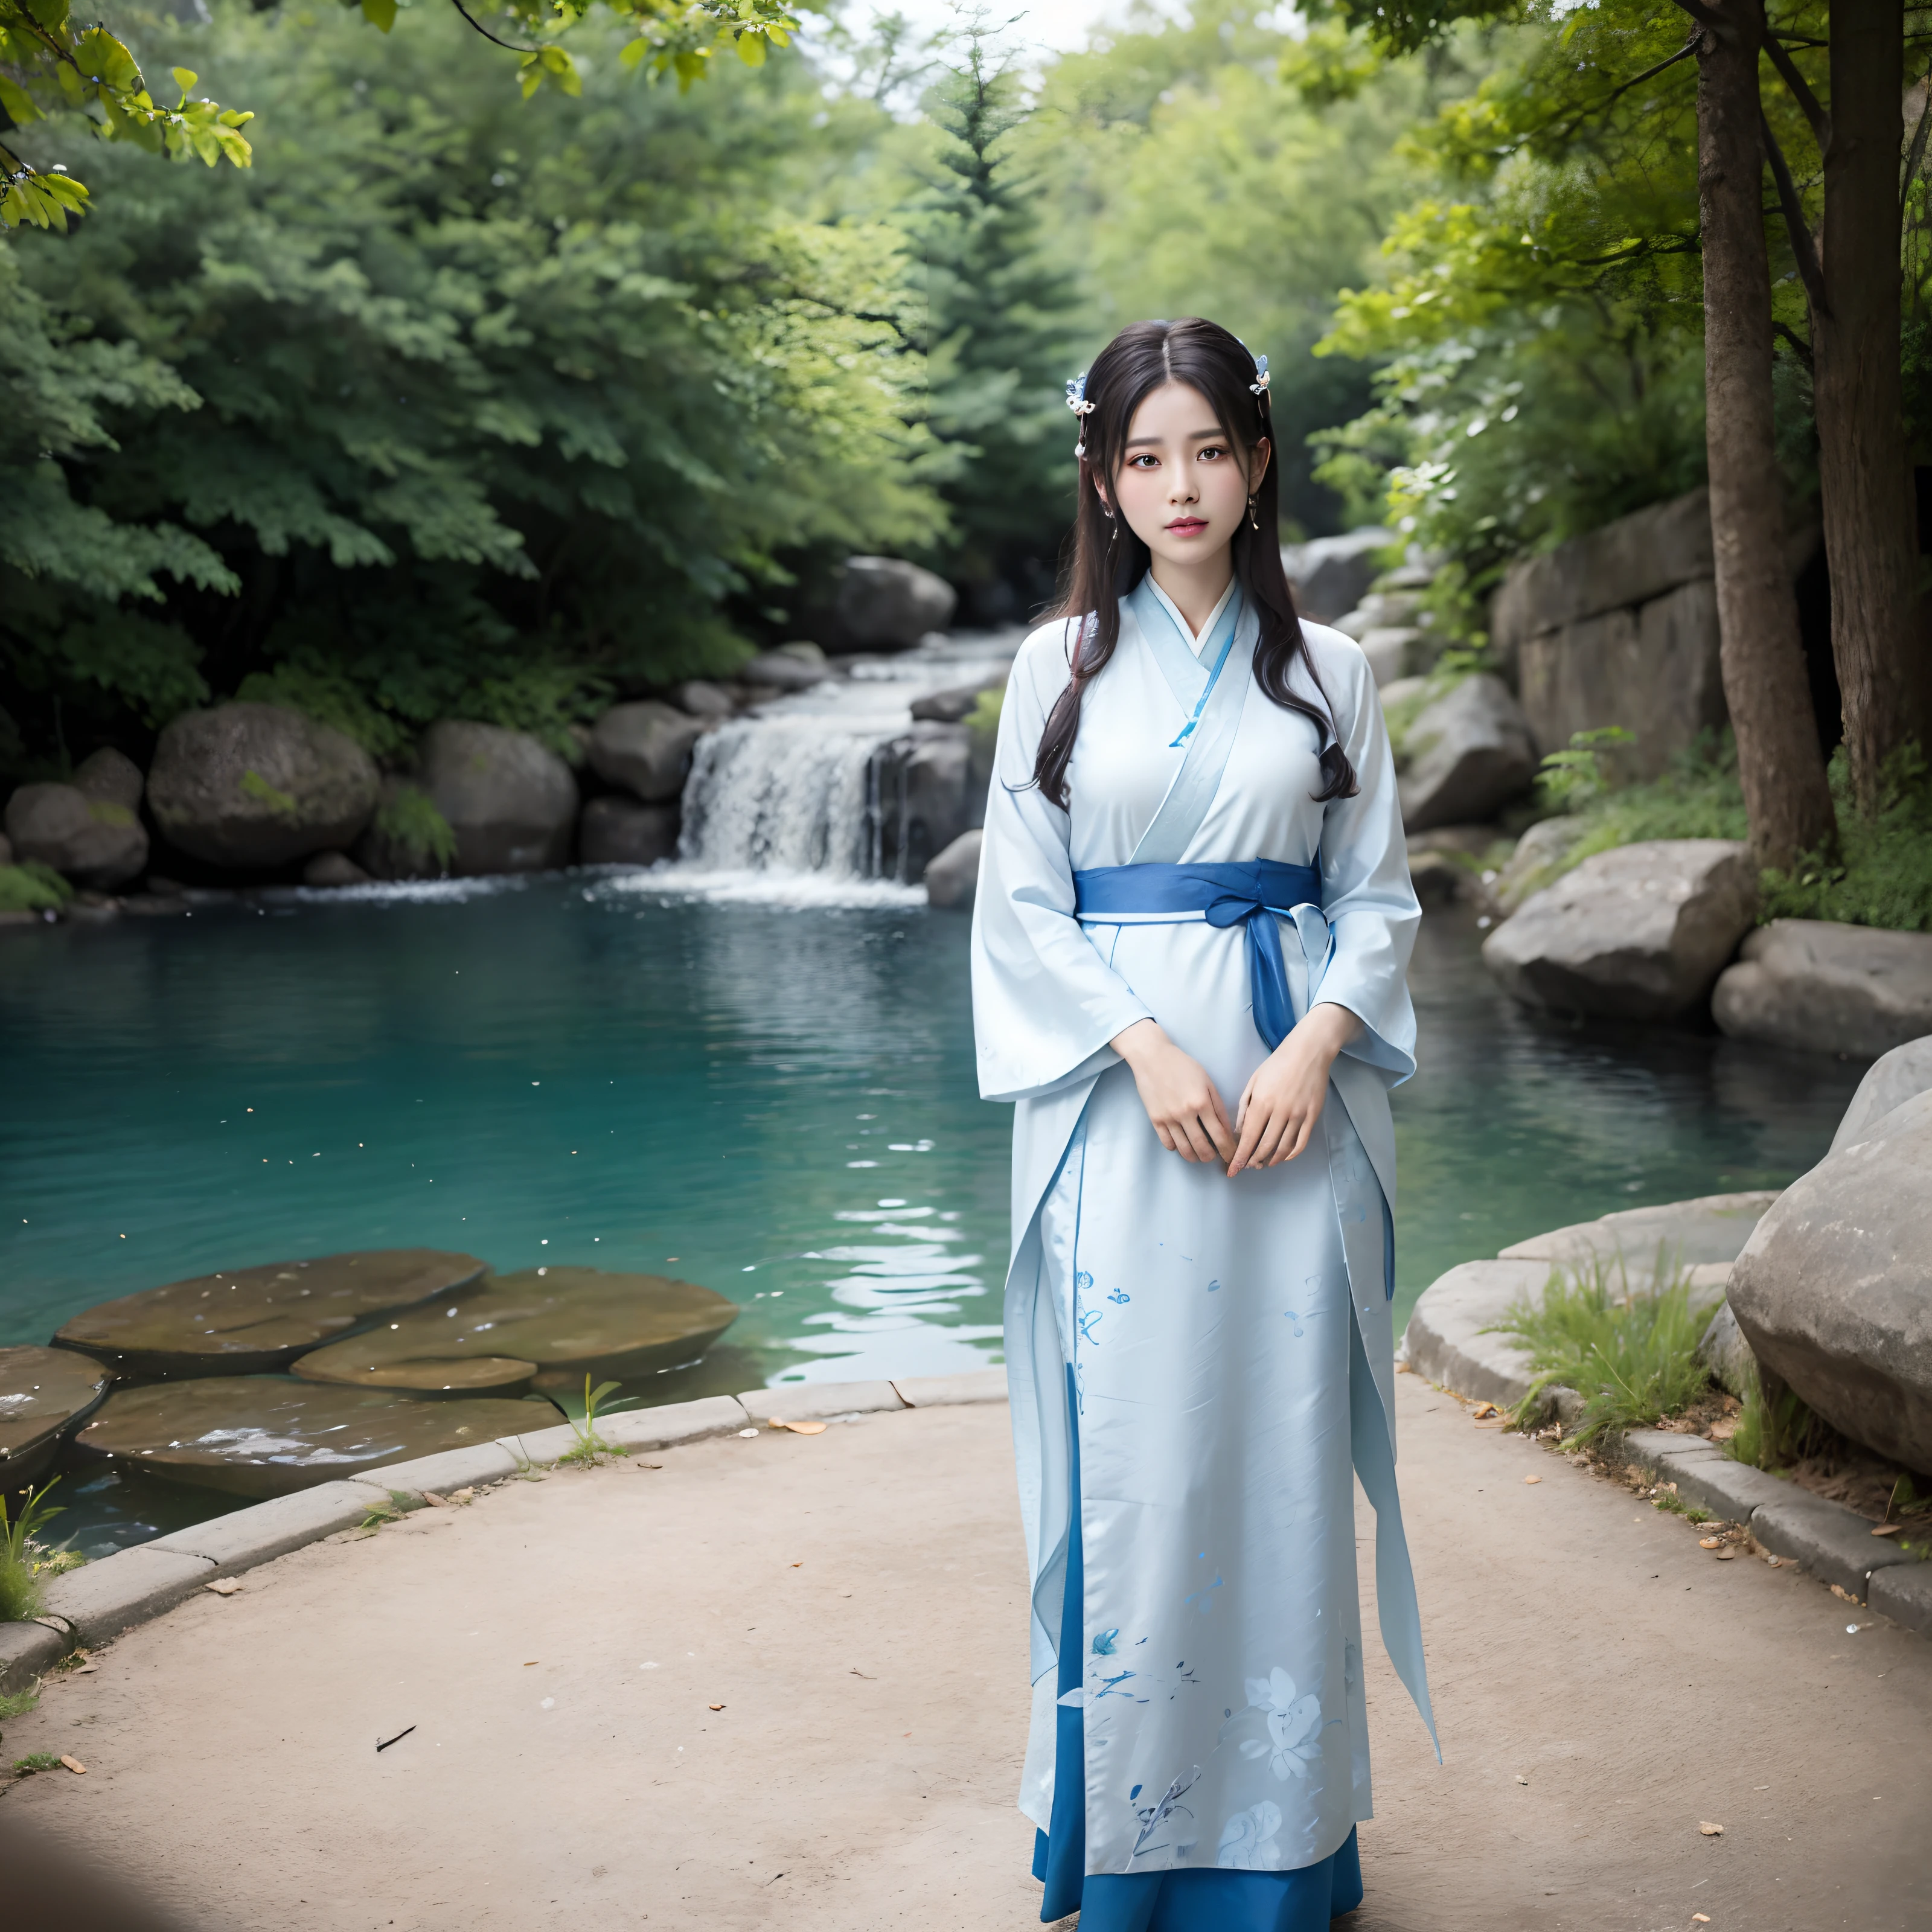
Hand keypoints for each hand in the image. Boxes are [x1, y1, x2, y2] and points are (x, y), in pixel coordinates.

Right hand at [1110, 1019, 1235, 1164]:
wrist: (1153, 1058)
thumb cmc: (1183, 1066)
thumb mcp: (1207, 1082)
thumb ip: (1218, 1107)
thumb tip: (1226, 1130)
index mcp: (1202, 1102)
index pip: (1219, 1135)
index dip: (1228, 1150)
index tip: (1231, 1156)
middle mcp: (1185, 1113)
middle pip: (1202, 1148)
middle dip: (1211, 1157)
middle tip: (1215, 1156)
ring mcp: (1168, 1118)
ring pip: (1184, 1150)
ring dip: (1195, 1157)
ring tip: (1200, 1154)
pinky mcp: (1155, 1120)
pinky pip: (1168, 1143)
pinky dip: (1177, 1148)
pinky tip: (1182, 1143)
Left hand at [1228, 1003, 1362, 1175]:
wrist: (1307, 1052)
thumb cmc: (1276, 1065)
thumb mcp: (1253, 1082)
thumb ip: (1245, 1109)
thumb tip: (1240, 1133)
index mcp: (1261, 1103)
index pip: (1248, 1138)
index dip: (1240, 1157)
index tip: (1233, 1170)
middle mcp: (1280, 1112)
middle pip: (1265, 1147)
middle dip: (1254, 1161)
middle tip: (1248, 1166)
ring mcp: (1298, 1116)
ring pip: (1283, 1148)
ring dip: (1271, 1160)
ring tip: (1263, 1164)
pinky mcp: (1312, 1116)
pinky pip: (1301, 1143)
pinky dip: (1291, 1155)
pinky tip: (1283, 1157)